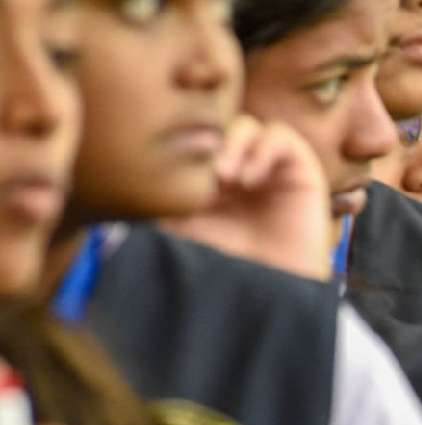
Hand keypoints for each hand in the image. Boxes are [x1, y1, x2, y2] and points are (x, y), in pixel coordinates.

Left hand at [167, 115, 331, 280]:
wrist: (272, 296)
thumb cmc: (228, 273)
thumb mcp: (180, 236)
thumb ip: (156, 210)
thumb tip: (117, 192)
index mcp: (212, 186)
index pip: (195, 145)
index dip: (185, 150)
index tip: (174, 176)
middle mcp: (241, 175)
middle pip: (220, 131)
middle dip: (209, 146)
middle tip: (204, 176)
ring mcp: (270, 171)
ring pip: (248, 127)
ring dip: (233, 144)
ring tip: (225, 176)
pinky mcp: (301, 171)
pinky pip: (280, 135)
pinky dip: (263, 147)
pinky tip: (250, 178)